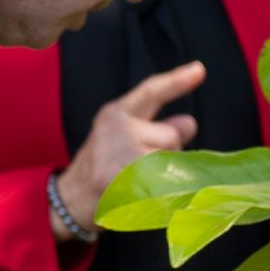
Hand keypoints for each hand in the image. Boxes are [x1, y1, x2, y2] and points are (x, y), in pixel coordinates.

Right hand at [54, 60, 208, 236]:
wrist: (69, 200)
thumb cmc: (103, 167)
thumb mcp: (123, 139)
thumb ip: (156, 129)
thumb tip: (189, 123)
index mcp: (117, 113)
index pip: (151, 92)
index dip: (176, 81)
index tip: (199, 69)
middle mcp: (116, 127)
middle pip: (172, 136)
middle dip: (170, 153)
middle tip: (143, 167)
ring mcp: (116, 152)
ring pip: (170, 162)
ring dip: (166, 177)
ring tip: (140, 183)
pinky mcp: (118, 178)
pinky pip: (161, 185)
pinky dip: (159, 194)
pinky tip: (139, 196)